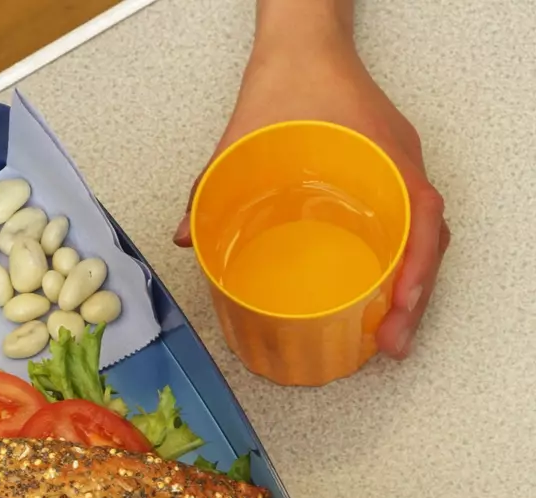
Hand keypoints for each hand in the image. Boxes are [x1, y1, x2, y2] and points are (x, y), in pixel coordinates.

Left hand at [174, 22, 448, 359]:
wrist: (303, 42)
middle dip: (414, 296)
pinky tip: (380, 290)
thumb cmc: (287, 84)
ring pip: (421, 234)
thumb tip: (182, 237)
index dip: (416, 269)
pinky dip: (399, 257)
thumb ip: (210, 189)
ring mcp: (397, 170)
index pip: (421, 218)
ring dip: (411, 283)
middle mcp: (399, 166)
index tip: (400, 308)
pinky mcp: (386, 172)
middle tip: (393, 343)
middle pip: (428, 239)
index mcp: (381, 156)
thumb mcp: (241, 140)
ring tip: (390, 331)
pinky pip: (405, 221)